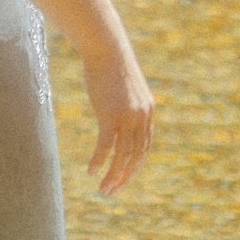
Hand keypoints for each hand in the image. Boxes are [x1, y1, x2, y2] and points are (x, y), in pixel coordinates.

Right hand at [83, 39, 153, 196]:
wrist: (105, 47)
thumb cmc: (110, 66)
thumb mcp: (124, 90)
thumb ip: (126, 106)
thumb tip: (119, 118)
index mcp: (147, 113)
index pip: (144, 148)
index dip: (133, 167)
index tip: (122, 179)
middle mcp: (142, 117)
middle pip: (136, 156)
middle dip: (124, 177)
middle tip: (112, 192)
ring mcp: (128, 117)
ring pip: (123, 155)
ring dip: (113, 175)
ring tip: (103, 189)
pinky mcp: (111, 114)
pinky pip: (106, 145)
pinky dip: (100, 160)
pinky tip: (92, 171)